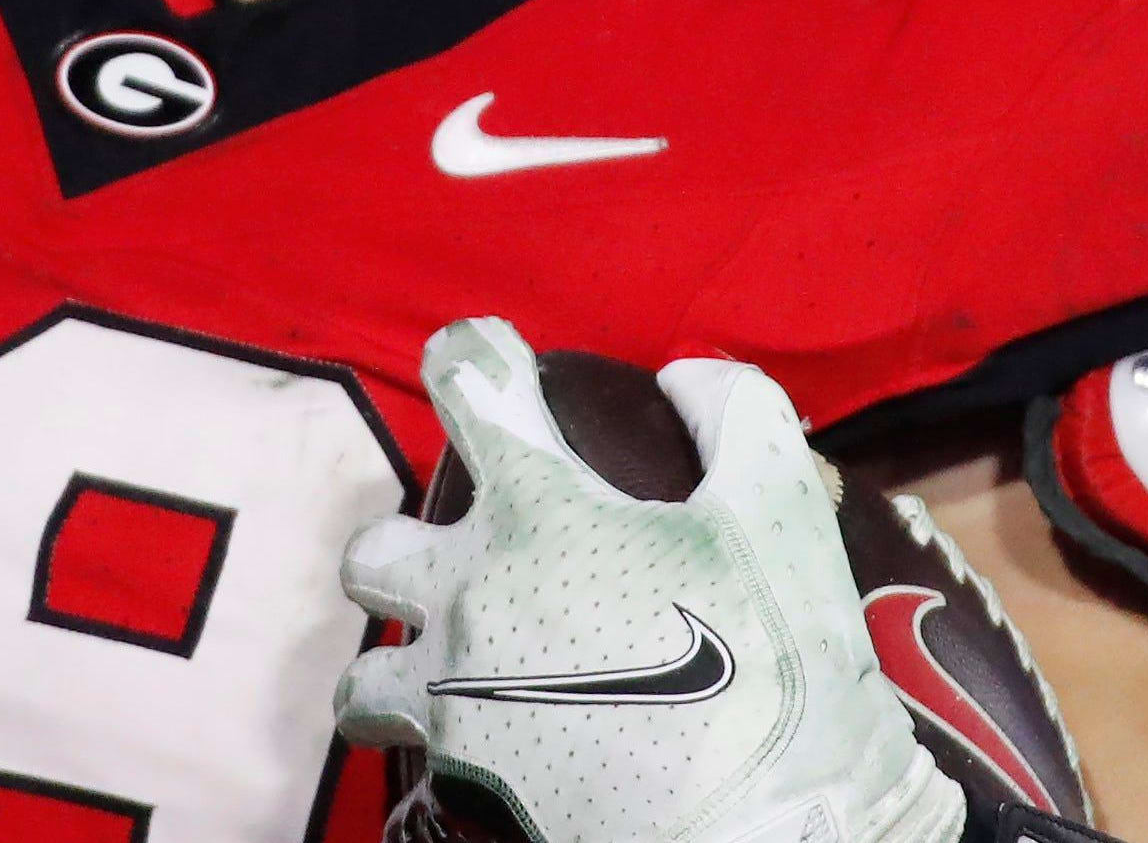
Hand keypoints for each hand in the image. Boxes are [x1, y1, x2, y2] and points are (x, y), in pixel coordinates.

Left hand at [340, 319, 966, 842]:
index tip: (485, 355)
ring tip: (458, 670)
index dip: (471, 353)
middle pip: (374, 552)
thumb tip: (682, 380)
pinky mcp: (468, 784)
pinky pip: (416, 759)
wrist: (770, 834)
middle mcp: (472, 598)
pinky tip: (500, 743)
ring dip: (402, 663)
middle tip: (472, 562)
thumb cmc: (775, 668)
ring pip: (365, 680)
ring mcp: (458, 701)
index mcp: (540, 512)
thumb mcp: (781, 513)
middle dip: (406, 547)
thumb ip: (735, 414)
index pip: (468, 384)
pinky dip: (444, 745)